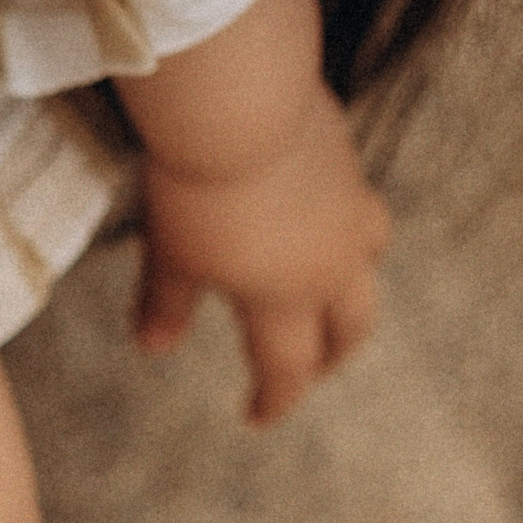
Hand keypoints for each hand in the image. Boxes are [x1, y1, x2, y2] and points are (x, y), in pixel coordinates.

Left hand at [134, 79, 390, 422]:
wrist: (242, 104)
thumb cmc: (195, 188)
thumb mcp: (171, 253)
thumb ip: (167, 302)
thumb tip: (153, 348)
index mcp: (286, 298)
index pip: (288, 369)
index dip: (274, 399)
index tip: (258, 418)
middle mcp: (334, 264)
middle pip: (349, 329)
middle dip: (329, 357)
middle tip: (309, 371)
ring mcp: (351, 212)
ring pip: (369, 273)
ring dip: (351, 301)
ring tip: (331, 305)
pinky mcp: (350, 167)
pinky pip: (363, 218)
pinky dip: (350, 244)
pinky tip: (326, 231)